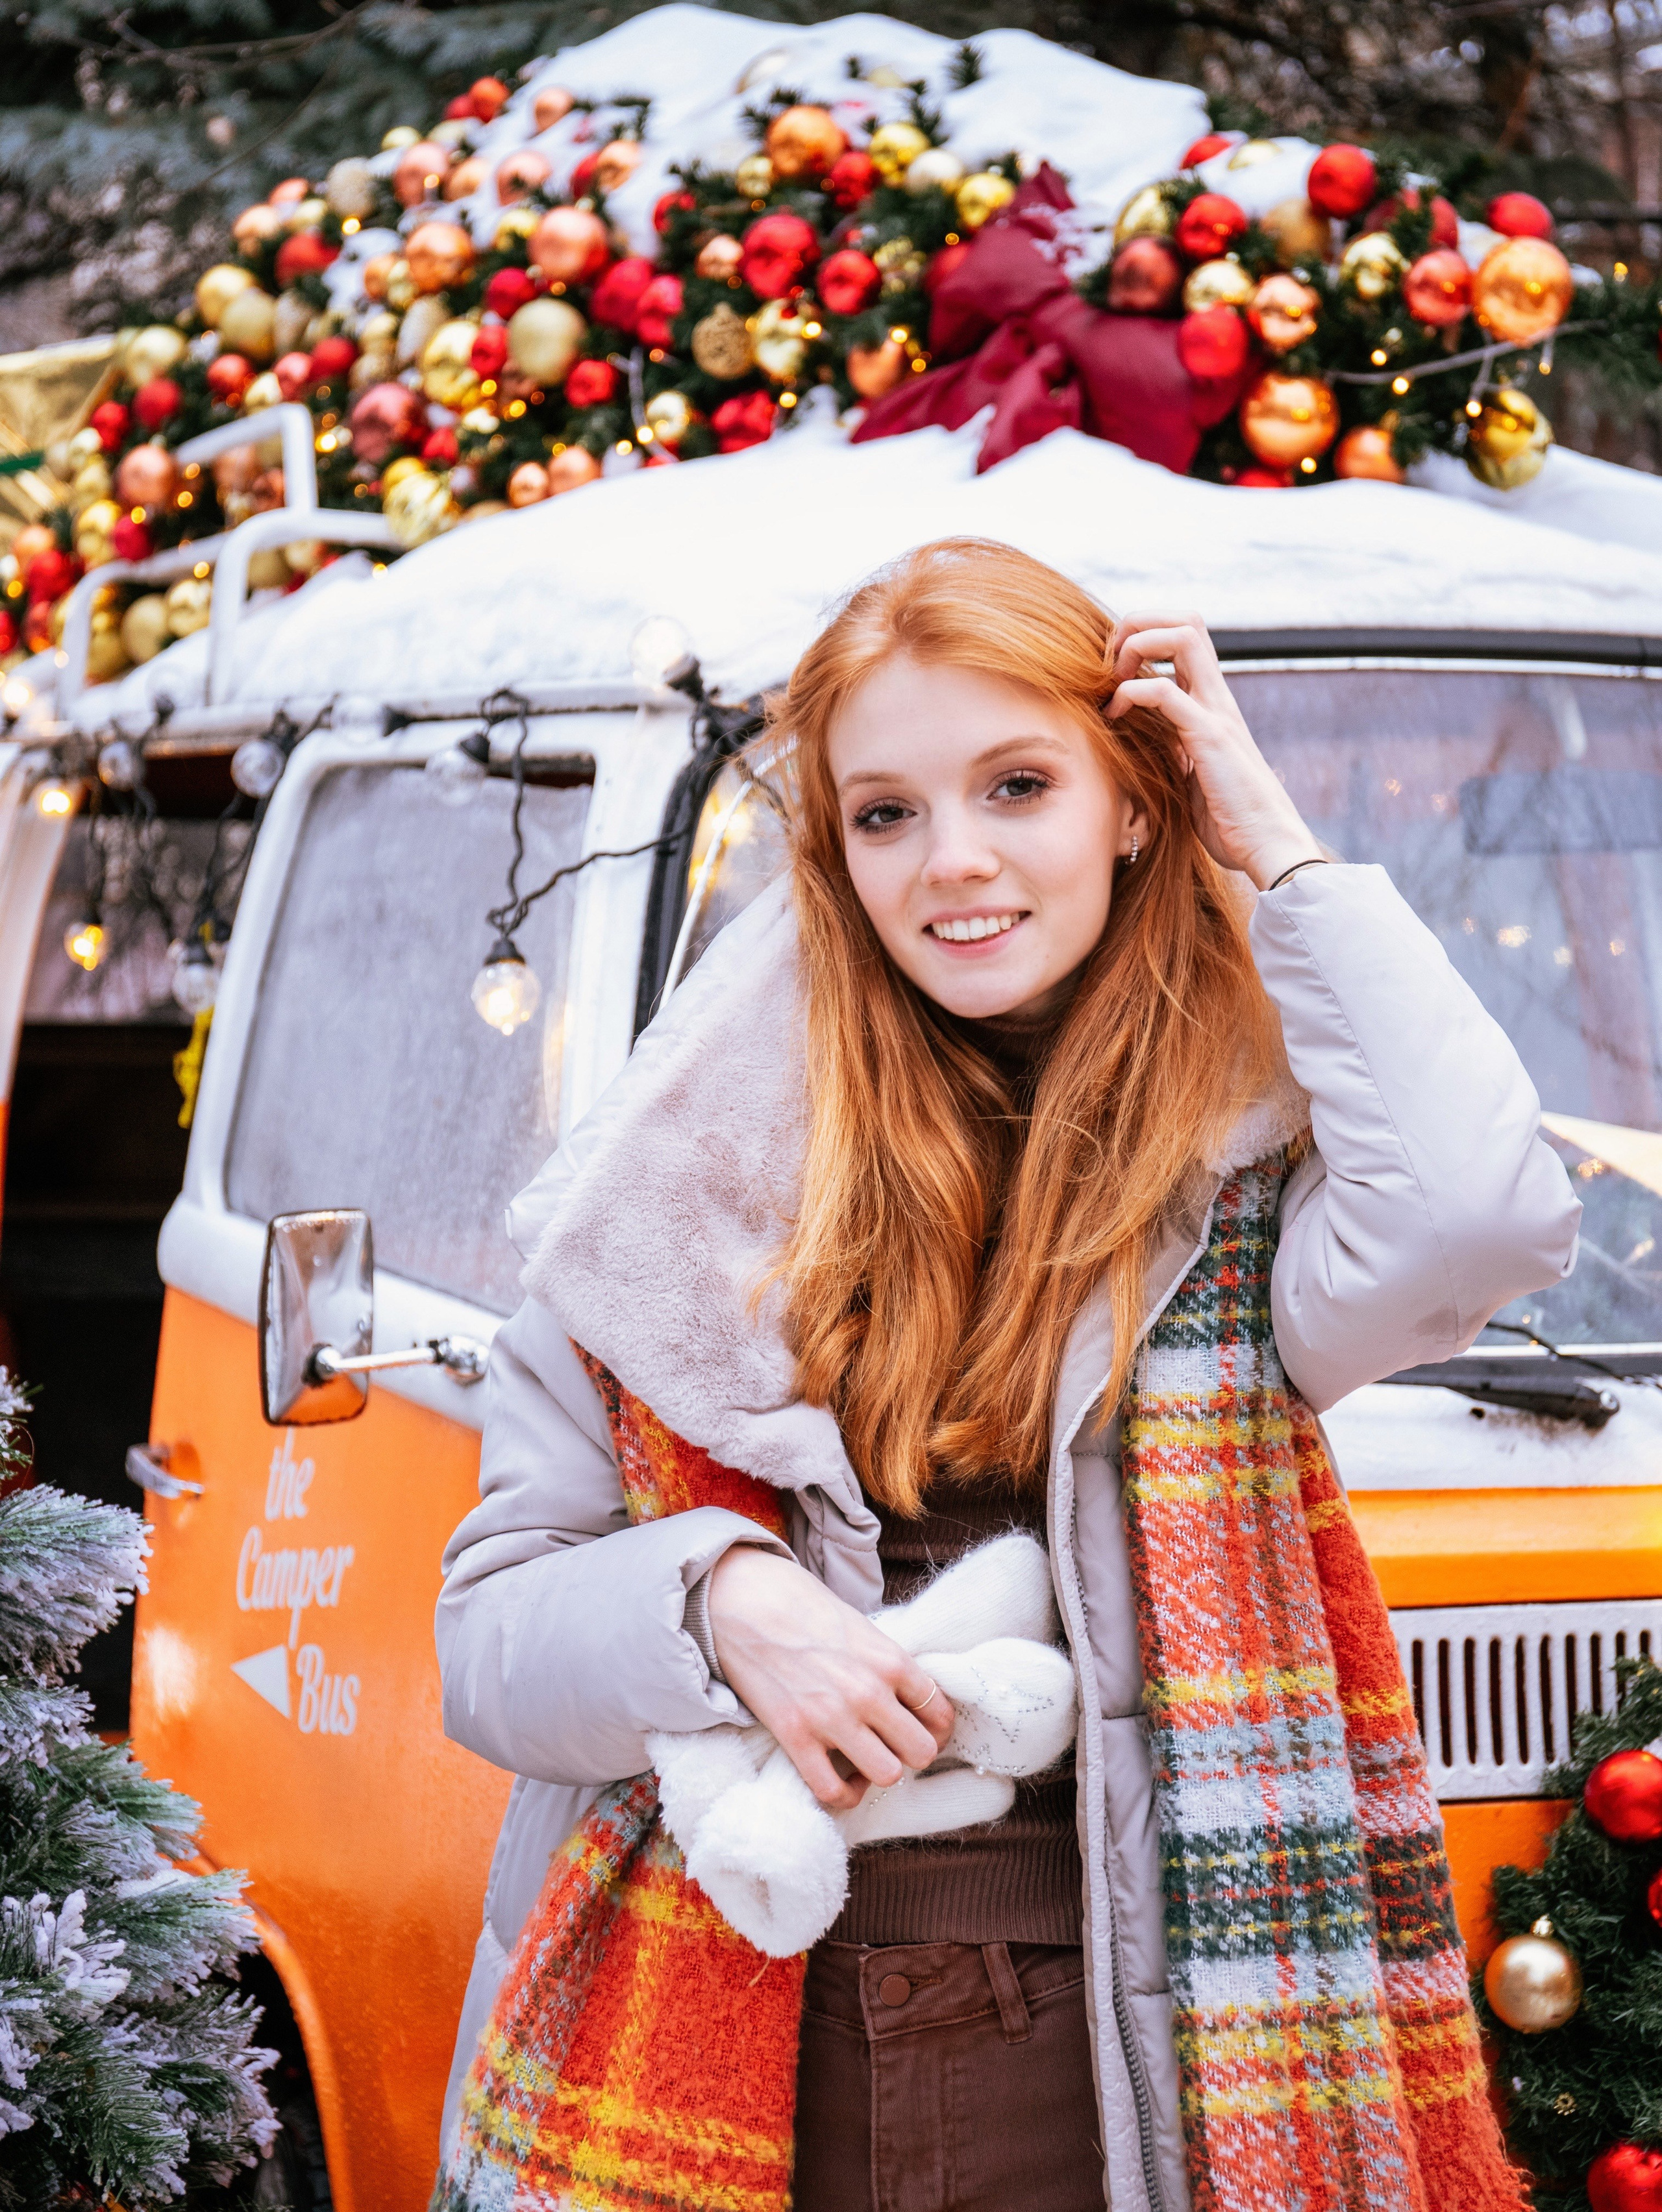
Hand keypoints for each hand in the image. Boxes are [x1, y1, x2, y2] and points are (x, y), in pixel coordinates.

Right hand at [708, 1547, 954, 1810]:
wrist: (744, 1601)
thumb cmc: (804, 1607)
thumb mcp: (862, 1628)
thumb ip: (887, 1665)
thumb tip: (911, 1700)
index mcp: (890, 1660)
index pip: (940, 1713)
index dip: (937, 1729)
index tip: (924, 1731)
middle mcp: (868, 1692)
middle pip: (921, 1752)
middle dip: (912, 1753)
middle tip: (896, 1745)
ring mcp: (831, 1717)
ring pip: (886, 1775)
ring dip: (879, 1772)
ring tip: (867, 1759)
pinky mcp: (795, 1736)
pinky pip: (832, 1790)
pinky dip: (843, 1793)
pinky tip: (841, 1778)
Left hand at [1106, 611, 1324, 890]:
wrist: (1266, 847)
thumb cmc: (1230, 820)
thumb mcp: (1191, 774)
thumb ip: (1173, 749)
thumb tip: (1139, 743)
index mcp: (1212, 703)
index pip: (1185, 638)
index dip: (1146, 635)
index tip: (1112, 669)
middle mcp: (1217, 698)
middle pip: (1187, 621)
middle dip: (1139, 624)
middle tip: (1108, 662)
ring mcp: (1216, 712)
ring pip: (1183, 637)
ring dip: (1137, 645)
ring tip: (1111, 681)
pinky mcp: (1209, 737)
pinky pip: (1165, 691)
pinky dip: (1131, 692)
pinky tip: (1113, 716)